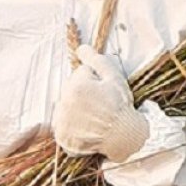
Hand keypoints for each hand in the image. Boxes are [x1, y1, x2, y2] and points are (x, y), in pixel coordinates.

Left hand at [53, 45, 149, 161]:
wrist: (124, 137)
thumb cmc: (121, 106)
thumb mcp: (113, 77)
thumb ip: (95, 60)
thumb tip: (81, 48)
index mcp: (75, 87)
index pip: (80, 74)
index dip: (95, 80)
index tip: (105, 92)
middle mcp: (64, 104)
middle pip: (70, 89)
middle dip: (83, 93)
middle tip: (100, 105)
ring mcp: (61, 122)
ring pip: (64, 105)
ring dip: (75, 108)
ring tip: (93, 117)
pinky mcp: (61, 136)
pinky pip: (62, 124)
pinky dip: (71, 125)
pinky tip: (86, 127)